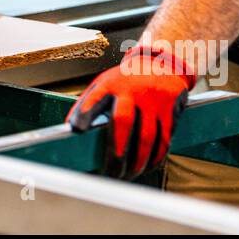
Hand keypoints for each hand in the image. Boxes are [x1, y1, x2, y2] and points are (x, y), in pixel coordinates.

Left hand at [66, 44, 195, 178]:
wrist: (161, 62)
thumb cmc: (126, 80)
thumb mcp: (104, 84)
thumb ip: (88, 103)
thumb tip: (69, 129)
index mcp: (110, 84)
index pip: (95, 98)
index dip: (85, 113)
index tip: (77, 130)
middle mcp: (131, 91)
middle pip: (123, 121)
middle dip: (117, 150)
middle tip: (111, 172)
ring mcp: (152, 100)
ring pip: (147, 136)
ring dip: (138, 161)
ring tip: (128, 175)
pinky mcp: (169, 109)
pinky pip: (164, 138)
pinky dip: (156, 156)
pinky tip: (148, 166)